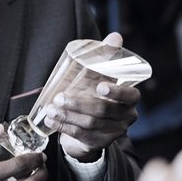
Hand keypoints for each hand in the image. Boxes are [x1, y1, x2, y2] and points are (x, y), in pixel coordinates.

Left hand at [42, 32, 140, 161]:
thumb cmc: (96, 94)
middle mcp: (126, 117)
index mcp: (131, 99)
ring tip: (50, 108)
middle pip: (103, 111)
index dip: (116, 93)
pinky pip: (81, 136)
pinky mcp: (99, 143)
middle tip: (59, 97)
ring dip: (67, 115)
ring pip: (89, 124)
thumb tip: (115, 36)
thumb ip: (108, 57)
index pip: (130, 96)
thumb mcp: (101, 76)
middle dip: (79, 104)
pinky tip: (51, 120)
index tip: (99, 86)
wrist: (91, 123)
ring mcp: (113, 133)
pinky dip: (64, 126)